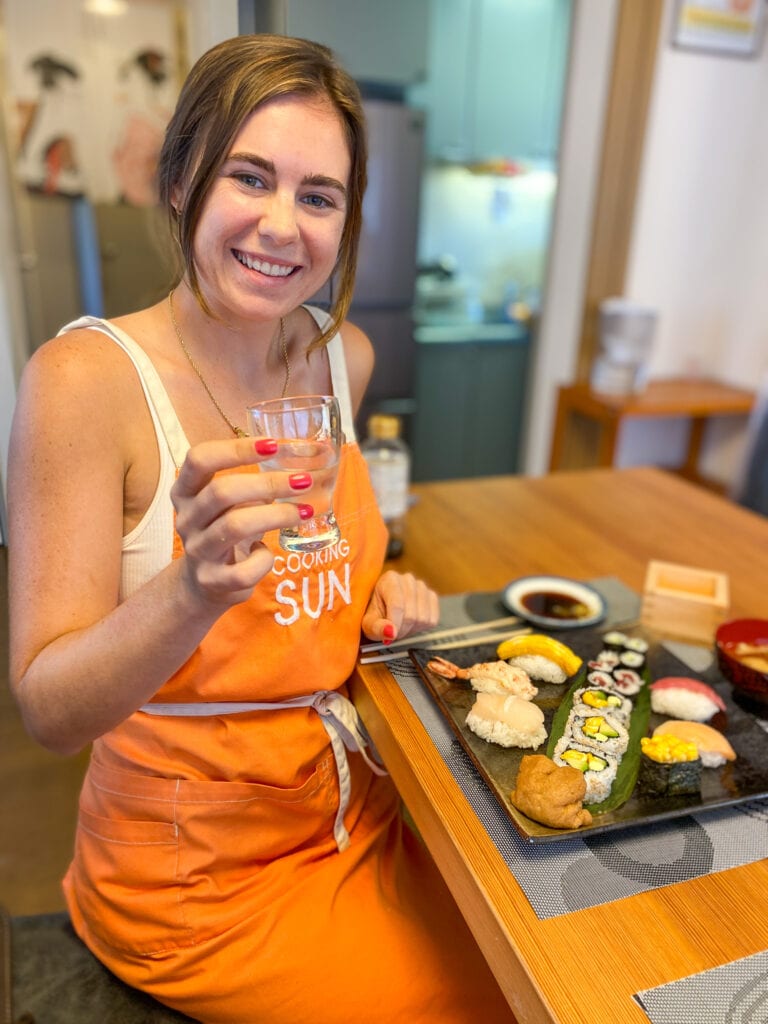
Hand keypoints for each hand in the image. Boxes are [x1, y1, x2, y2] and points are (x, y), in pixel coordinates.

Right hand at [171, 437, 313, 607]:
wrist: (203, 584)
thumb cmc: (223, 531)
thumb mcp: (227, 504)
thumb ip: (250, 483)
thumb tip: (301, 461)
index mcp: (185, 491)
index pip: (200, 459)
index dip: (236, 449)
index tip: (274, 445)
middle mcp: (186, 519)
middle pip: (222, 492)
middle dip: (268, 483)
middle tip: (304, 480)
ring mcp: (197, 552)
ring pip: (234, 527)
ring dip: (277, 516)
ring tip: (305, 511)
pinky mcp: (212, 581)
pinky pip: (243, 571)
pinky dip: (264, 559)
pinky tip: (268, 551)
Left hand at [361, 571, 438, 644]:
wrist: (383, 609)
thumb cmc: (374, 614)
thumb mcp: (368, 623)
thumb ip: (376, 628)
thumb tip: (390, 632)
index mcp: (389, 579)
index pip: (398, 606)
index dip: (395, 625)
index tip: (390, 636)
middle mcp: (407, 580)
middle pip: (411, 615)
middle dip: (402, 630)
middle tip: (393, 633)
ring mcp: (422, 587)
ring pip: (423, 618)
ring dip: (411, 629)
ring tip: (400, 626)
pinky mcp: (432, 597)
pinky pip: (433, 619)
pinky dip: (422, 627)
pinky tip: (411, 623)